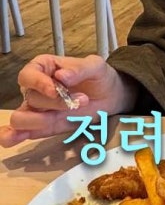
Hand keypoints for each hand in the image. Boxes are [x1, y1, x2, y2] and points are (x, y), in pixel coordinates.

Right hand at [0, 54, 135, 147]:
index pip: (27, 75)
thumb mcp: (96, 66)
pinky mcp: (42, 126)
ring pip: (21, 117)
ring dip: (40, 120)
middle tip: (82, 100)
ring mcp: (37, 109)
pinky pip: (19, 132)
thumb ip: (80, 69)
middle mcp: (36, 88)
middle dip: (56, 102)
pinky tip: (16, 138)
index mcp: (45, 67)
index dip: (38, 83)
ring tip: (65, 116)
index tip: (55, 90)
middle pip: (30, 98)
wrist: (111, 96)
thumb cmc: (100, 77)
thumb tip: (61, 75)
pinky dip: (13, 136)